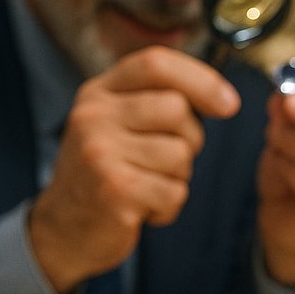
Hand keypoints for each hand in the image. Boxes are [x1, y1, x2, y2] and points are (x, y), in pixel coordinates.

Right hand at [28, 46, 240, 293]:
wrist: (65, 230)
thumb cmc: (108, 174)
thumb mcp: (120, 125)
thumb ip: (158, 103)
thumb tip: (225, 100)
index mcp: (99, 93)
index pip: (156, 63)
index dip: (202, 79)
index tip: (229, 104)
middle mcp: (94, 116)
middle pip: (177, 109)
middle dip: (190, 139)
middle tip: (165, 162)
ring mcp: (101, 152)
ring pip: (180, 153)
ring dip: (178, 178)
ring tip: (148, 186)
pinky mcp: (114, 190)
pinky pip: (174, 192)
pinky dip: (168, 208)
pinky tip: (142, 210)